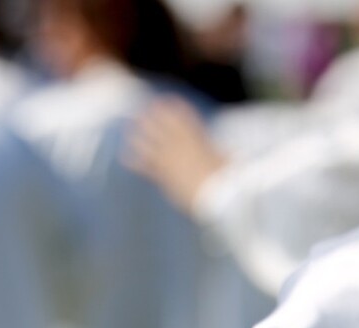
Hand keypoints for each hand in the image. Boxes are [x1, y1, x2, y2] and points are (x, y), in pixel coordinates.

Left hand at [128, 97, 229, 212]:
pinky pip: (145, 164)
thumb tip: (232, 154)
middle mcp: (182, 144)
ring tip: (130, 132)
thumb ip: (227, 156)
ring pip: (150, 140)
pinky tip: (125, 158)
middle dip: (151, 117)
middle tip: (141, 112)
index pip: (184, 115)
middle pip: (162, 123)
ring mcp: (172, 158)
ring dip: (139, 136)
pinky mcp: (165, 174)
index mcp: (199, 137)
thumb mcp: (228, 164)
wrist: (219, 195)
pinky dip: (134, 161)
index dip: (173, 107)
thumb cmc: (228, 181)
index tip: (165, 101)